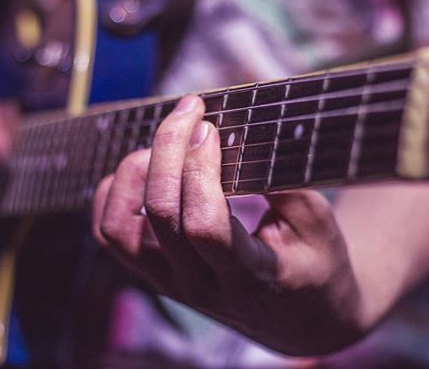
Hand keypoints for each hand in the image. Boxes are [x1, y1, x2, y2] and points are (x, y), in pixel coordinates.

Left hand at [93, 95, 363, 355]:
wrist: (297, 318)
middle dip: (168, 150)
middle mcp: (199, 285)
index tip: (209, 127)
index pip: (204, 225)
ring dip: (133, 174)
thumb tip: (243, 134)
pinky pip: (110, 234)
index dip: (199, 170)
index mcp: (248, 278)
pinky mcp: (153, 273)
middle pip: (160, 215)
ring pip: (118, 229)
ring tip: (162, 144)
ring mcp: (169, 282)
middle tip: (189, 111)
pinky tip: (143, 168)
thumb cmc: (314, 266)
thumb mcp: (318, 226)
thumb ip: (284, 184)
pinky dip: (115, 194)